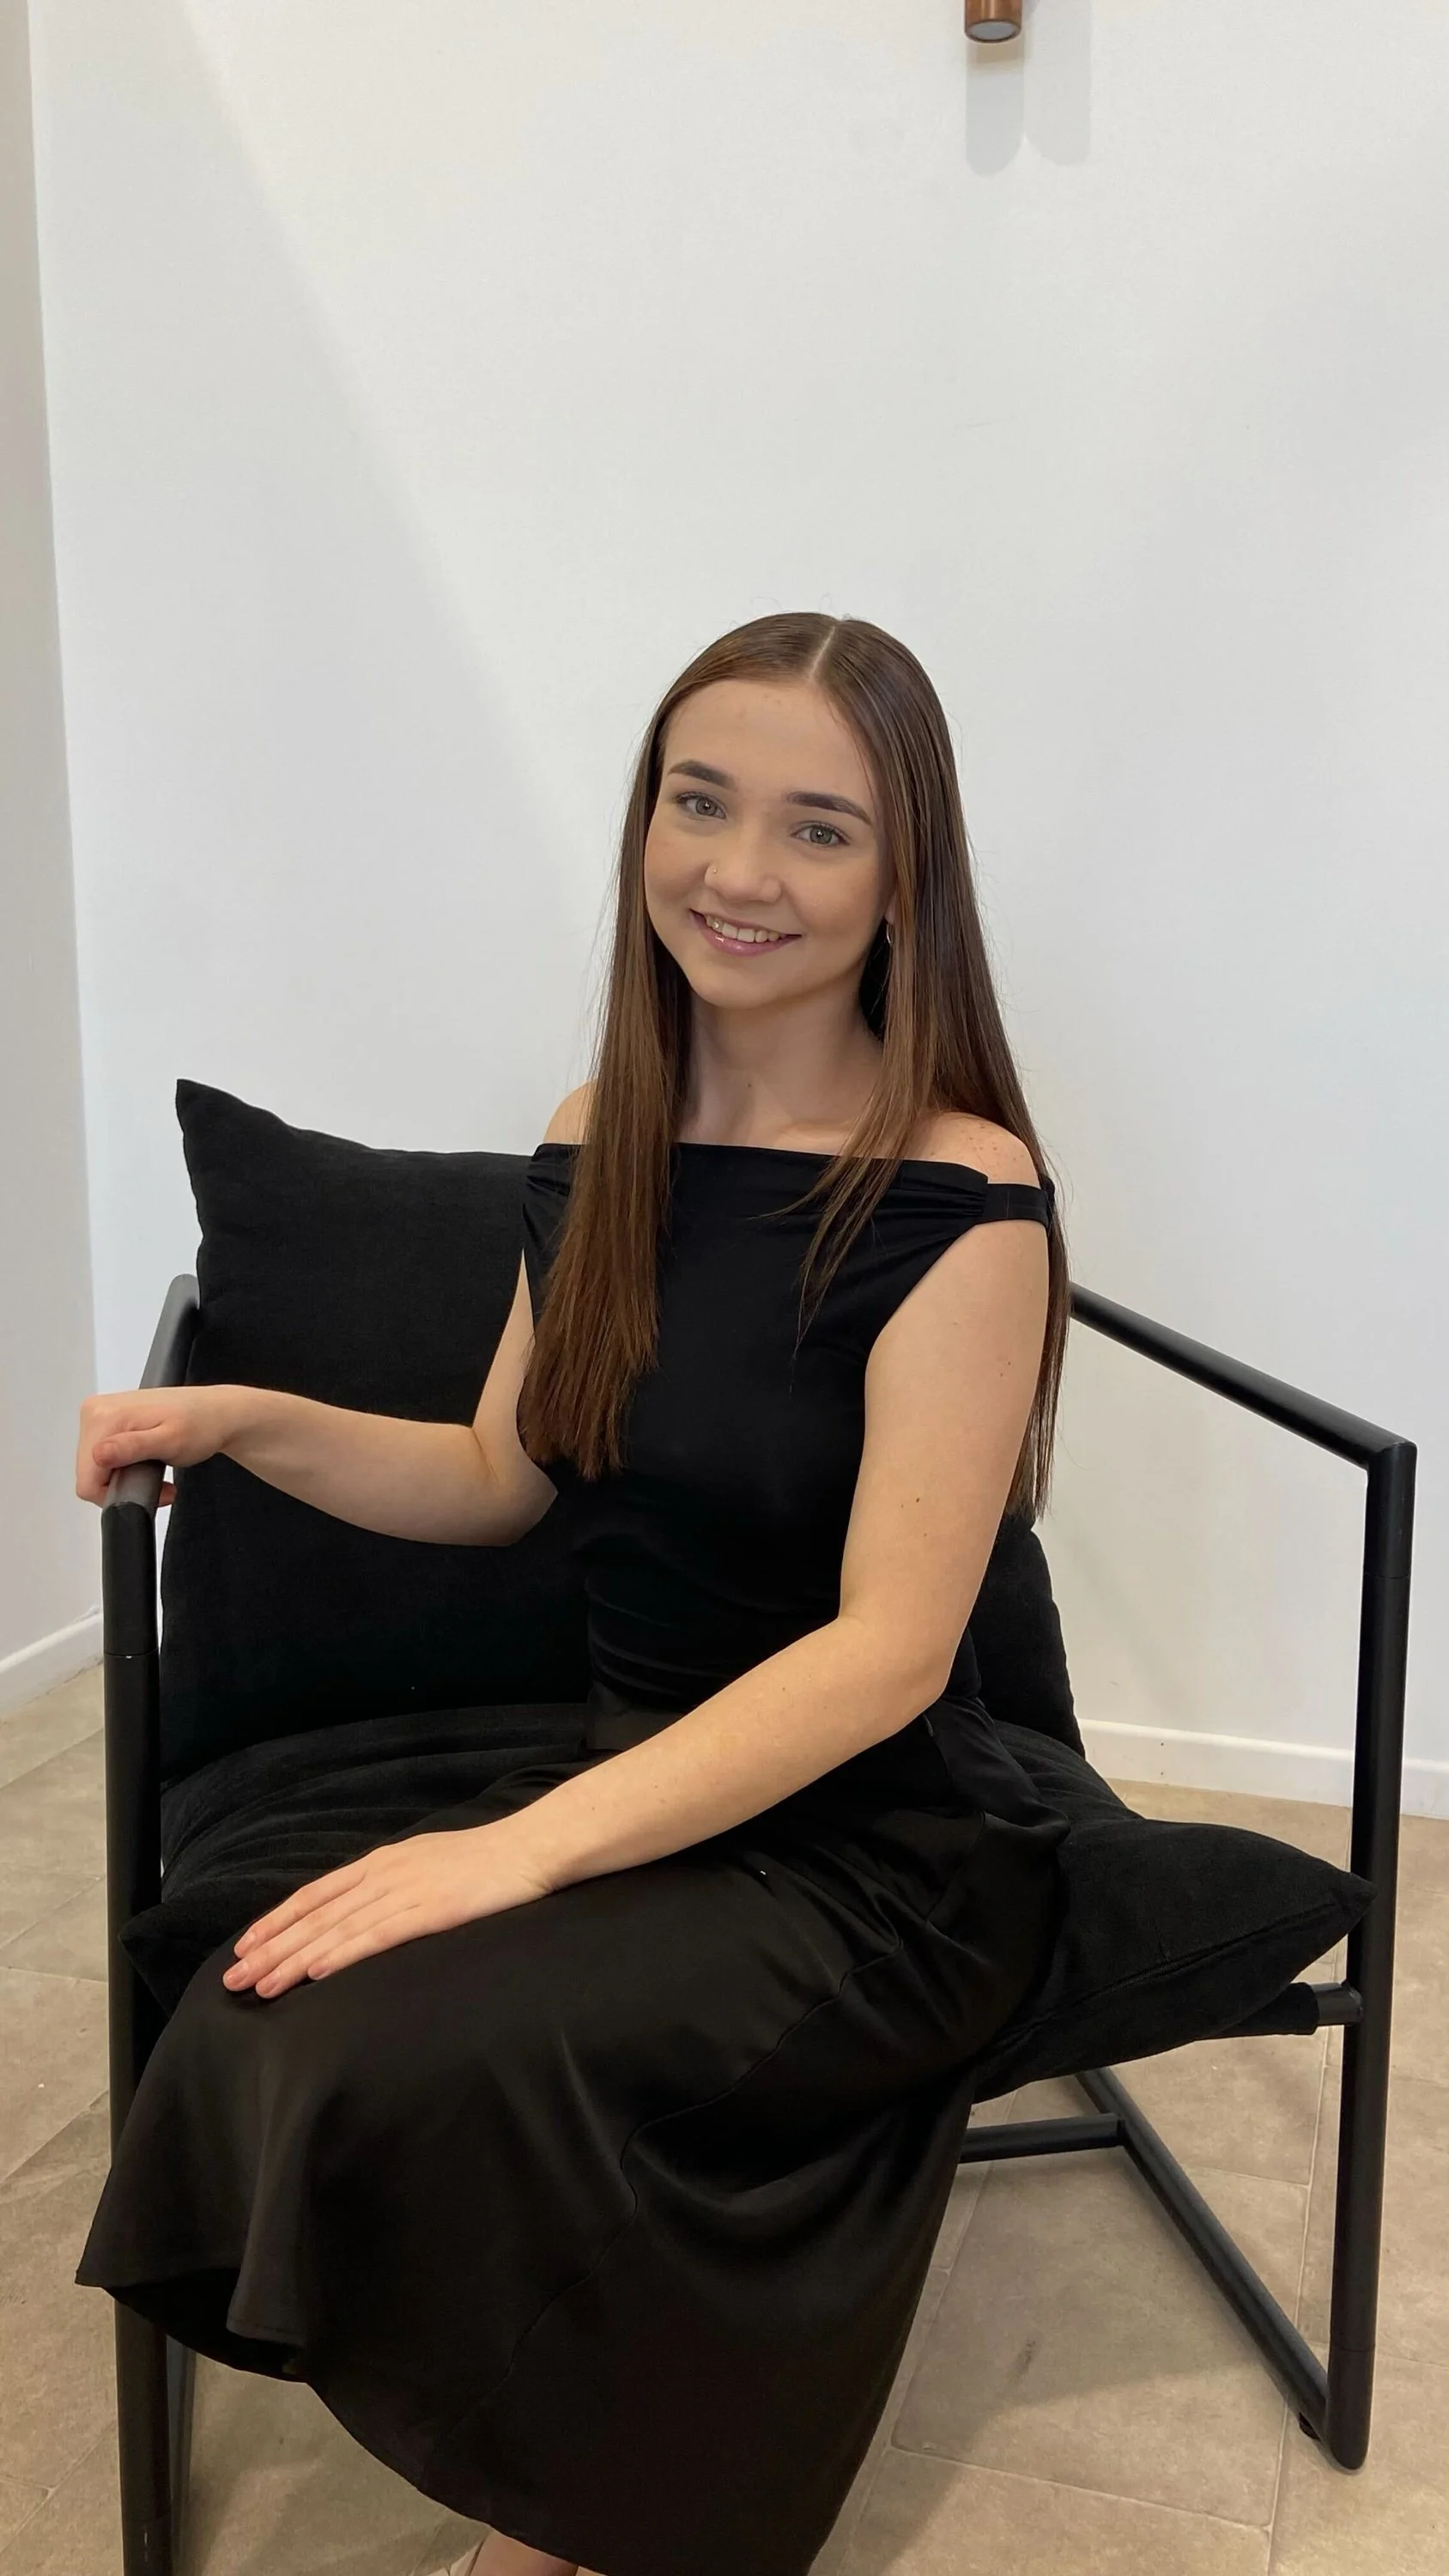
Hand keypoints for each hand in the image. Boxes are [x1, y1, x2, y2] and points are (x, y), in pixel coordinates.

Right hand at [75, 1383, 244, 1505]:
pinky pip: (103, 1456)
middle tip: (157, 1481)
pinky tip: (146, 1461)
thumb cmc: (202, 1425)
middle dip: (121, 1485)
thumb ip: (132, 1448)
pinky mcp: (107, 1421)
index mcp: (103, 1415)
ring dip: (124, 1477)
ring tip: (155, 1468)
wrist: (216, 1412)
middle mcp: (95, 1411)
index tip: (147, 1489)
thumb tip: (99, 1455)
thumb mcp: (170, 1442)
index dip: (115, 1494)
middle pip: (89, 1474)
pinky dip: (124, 1465)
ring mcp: (100, 1415)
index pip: (87, 1479)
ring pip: (95, 1468)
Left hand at [222, 1821, 555, 1996]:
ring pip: (336, 1930)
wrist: (528, 1849)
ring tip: (261, 1986)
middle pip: (315, 1916)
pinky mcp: (430, 1912)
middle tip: (234, 1979)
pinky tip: (314, 1972)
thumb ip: (392, 1882)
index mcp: (381, 1862)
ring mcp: (405, 1891)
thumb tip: (363, 1904)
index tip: (246, 1946)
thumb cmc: (484, 1861)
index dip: (276, 1921)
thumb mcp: (426, 1862)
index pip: (315, 1895)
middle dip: (270, 1948)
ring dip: (293, 1960)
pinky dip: (341, 1954)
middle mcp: (383, 1874)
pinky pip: (376, 1936)